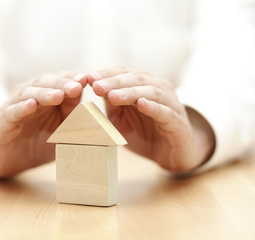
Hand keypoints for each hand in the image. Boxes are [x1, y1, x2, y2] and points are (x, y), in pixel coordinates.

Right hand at [0, 71, 86, 176]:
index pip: (60, 81)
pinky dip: (21, 108)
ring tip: (58, 95)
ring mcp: (14, 106)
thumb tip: (94, 108)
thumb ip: (74, 117)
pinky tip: (31, 106)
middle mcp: (30, 96)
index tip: (86, 79)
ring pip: (28, 93)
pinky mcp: (3, 121)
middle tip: (76, 86)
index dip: (72, 79)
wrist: (11, 160)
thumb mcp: (63, 130)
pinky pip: (12, 112)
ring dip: (44, 93)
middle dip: (61, 84)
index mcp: (47, 96)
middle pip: (45, 83)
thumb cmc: (40, 142)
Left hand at [86, 67, 214, 172]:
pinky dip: (154, 107)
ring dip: (131, 93)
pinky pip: (166, 112)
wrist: (171, 153)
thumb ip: (110, 104)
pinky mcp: (178, 121)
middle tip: (96, 86)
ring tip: (113, 96)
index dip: (106, 74)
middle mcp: (157, 88)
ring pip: (151, 92)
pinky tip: (141, 104)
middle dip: (114, 82)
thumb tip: (93, 88)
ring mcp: (170, 103)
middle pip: (136, 79)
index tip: (88, 77)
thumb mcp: (120, 118)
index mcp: (142, 85)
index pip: (123, 73)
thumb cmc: (143, 132)